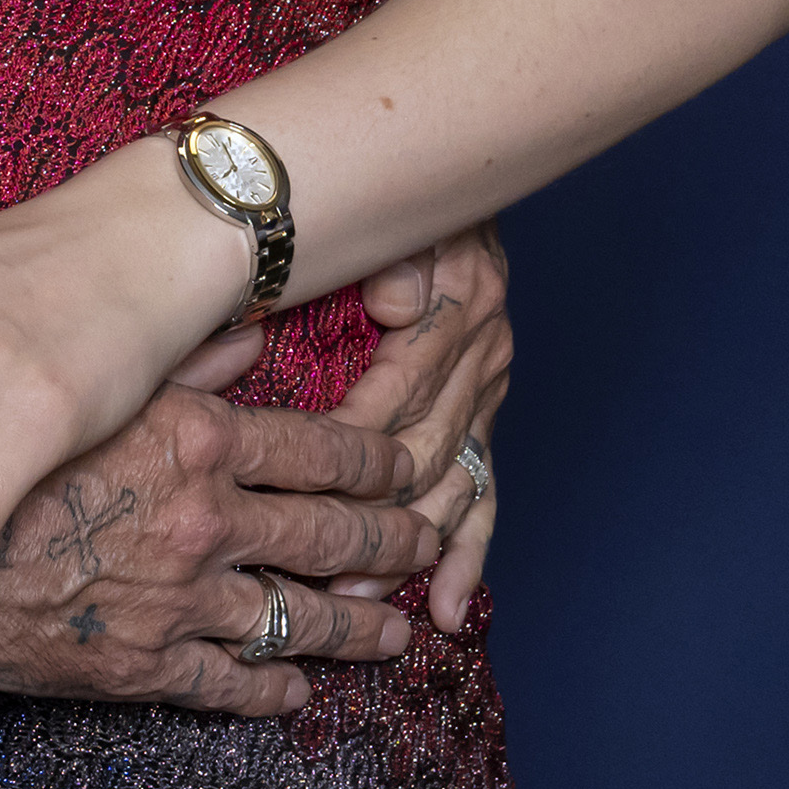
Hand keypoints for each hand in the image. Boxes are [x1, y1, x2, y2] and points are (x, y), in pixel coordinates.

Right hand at [0, 386, 435, 718]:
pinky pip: (232, 685)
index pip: (326, 450)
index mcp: (197, 441)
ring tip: (395, 633)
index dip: (381, 462)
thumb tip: (252, 335)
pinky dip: (275, 690)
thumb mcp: (92, 383)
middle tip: (427, 542)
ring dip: (358, 627)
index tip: (410, 466)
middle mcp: (205, 522)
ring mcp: (181, 601)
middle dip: (393, 542)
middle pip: (333, 537)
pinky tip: (300, 690)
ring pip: (299, 619)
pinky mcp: (144, 667)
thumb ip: (181, 360)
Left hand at [332, 226, 511, 633]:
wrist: (447, 181)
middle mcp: (483, 355)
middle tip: (320, 565)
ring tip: (361, 597)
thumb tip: (395, 304)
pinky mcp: (484, 419)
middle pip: (426, 452)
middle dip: (372, 514)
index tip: (302, 477)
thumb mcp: (392, 213)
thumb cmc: (395, 203)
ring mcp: (487, 393)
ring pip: (451, 488)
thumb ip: (388, 256)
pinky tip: (443, 608)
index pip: (402, 390)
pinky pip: (482, 498)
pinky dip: (465, 557)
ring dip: (408, 548)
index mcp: (459, 305)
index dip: (353, 436)